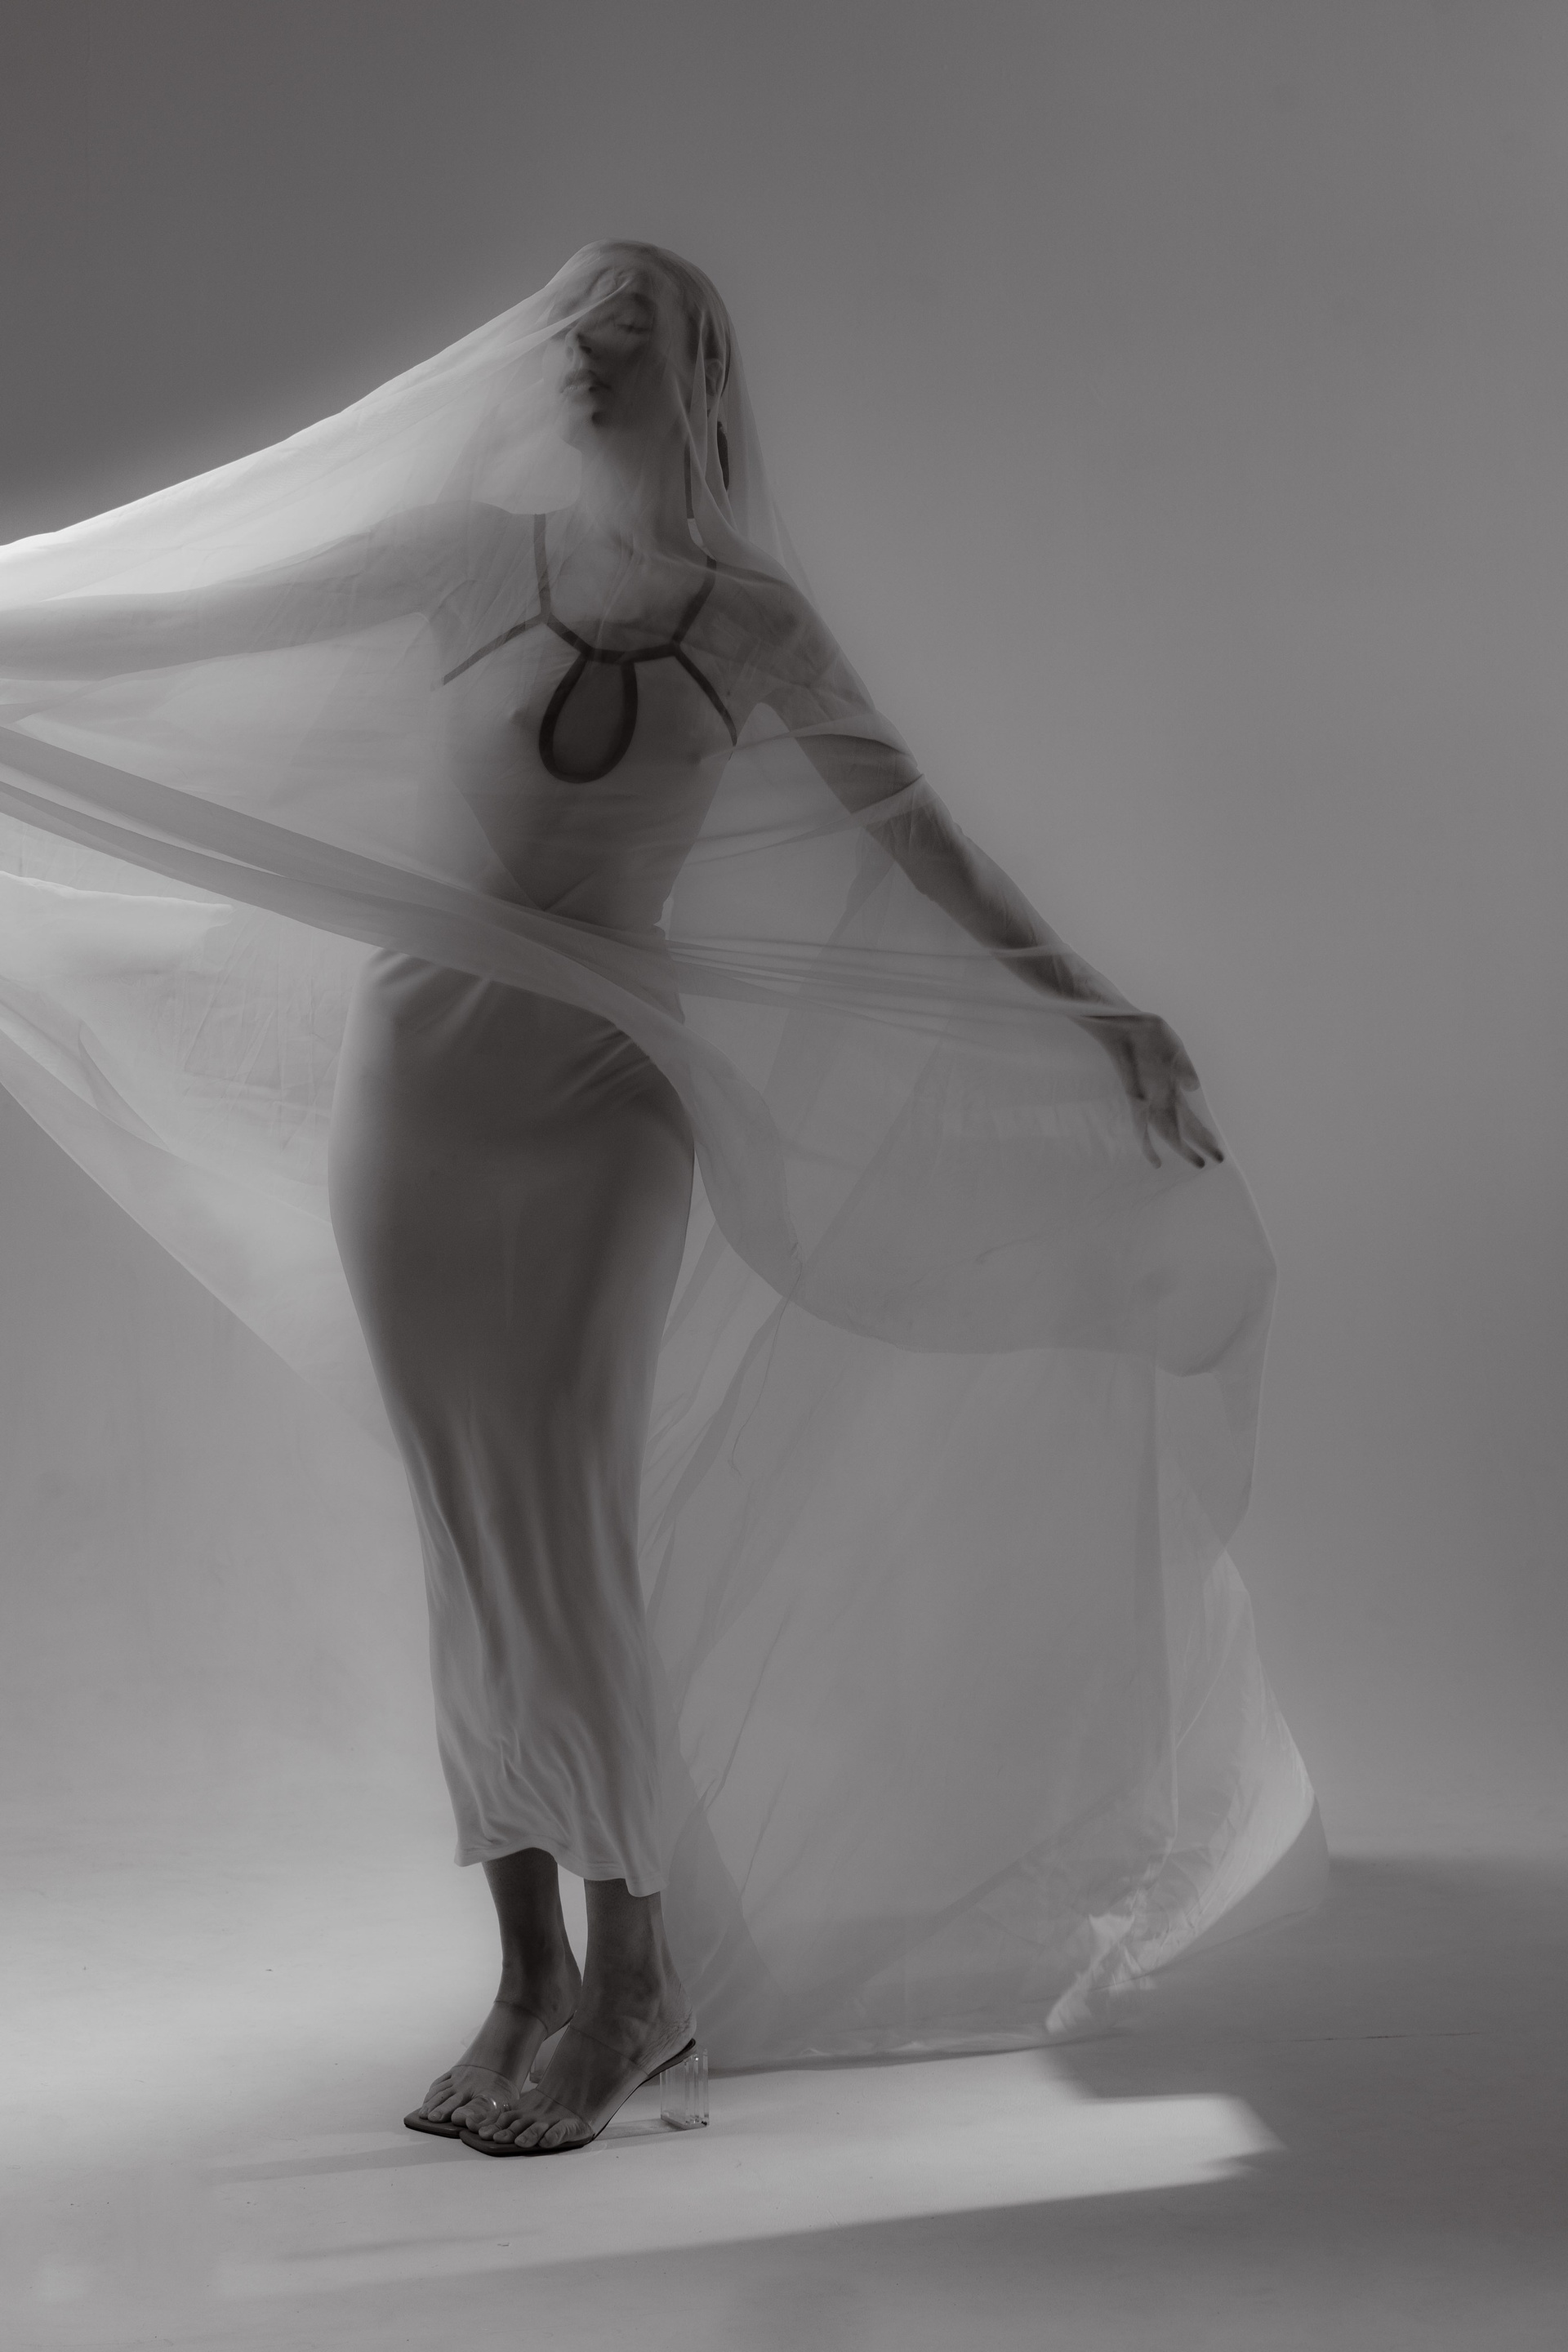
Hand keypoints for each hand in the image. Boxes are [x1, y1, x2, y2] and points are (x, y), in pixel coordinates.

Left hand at [1075, 1011, 1223, 1170]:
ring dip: (1183, 1148)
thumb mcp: (1174, 1049)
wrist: (1126, 1023)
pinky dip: (1147, 1144)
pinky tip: (1155, 1161)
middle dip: (1200, 1144)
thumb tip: (1195, 1087)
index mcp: (1172, 1088)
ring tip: (1198, 1163)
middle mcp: (1161, 1097)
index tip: (1217, 1146)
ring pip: (1168, 1131)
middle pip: (1183, 1128)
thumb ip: (1185, 1068)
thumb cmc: (1149, 1033)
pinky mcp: (1134, 1096)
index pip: (1191, 1117)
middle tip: (1217, 1160)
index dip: (1203, 1133)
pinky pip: (1140, 1125)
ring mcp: (1149, 1098)